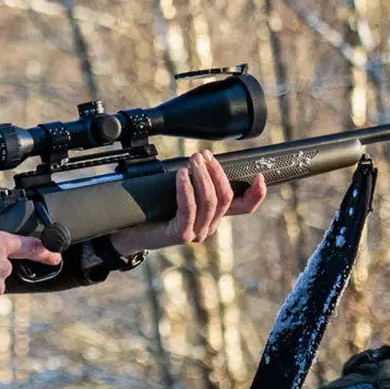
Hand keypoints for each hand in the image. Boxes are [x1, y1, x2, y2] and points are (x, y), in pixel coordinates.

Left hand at [108, 150, 266, 255]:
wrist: (129, 231)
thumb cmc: (152, 208)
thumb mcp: (178, 191)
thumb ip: (193, 181)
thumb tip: (202, 157)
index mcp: (213, 216)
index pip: (243, 207)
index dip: (256, 194)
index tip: (260, 176)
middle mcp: (209, 226)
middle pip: (225, 197)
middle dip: (216, 171)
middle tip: (202, 154)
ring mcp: (196, 232)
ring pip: (210, 201)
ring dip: (202, 176)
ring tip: (192, 159)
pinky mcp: (181, 234)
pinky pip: (189, 208)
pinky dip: (187, 188)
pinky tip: (181, 174)